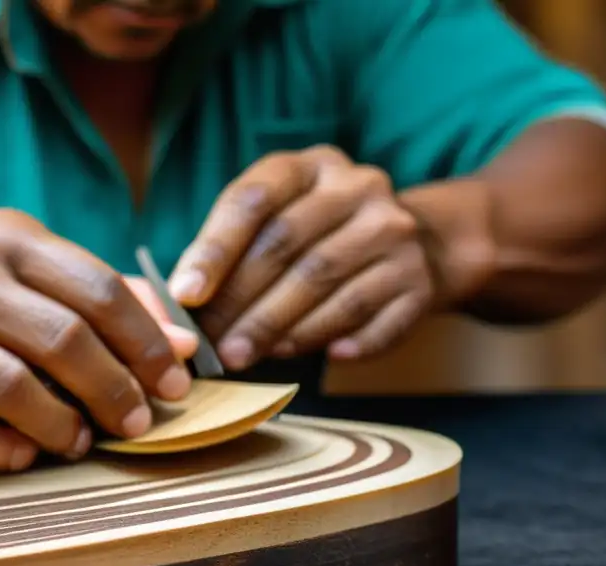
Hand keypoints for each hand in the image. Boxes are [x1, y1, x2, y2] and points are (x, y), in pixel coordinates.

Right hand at [0, 210, 197, 470]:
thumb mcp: (29, 296)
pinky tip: (21, 457)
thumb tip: (186, 345)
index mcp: (2, 239)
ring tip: (80, 443)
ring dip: (62, 425)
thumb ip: (106, 309)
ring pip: (13, 385)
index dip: (148, 342)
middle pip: (63, 337)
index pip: (97, 288)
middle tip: (139, 424)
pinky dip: (1, 451)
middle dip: (116, 389)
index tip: (177, 383)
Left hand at [168, 145, 494, 369]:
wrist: (420, 243)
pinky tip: (319, 359)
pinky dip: (340, 340)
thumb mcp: (281, 218)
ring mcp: (396, 233)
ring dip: (279, 328)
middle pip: (288, 247)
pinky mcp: (420, 280)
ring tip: (245, 356)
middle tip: (211, 344)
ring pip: (326, 286)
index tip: (185, 295)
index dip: (215, 249)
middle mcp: (359, 188)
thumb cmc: (321, 236)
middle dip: (242, 302)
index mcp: (312, 165)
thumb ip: (236, 249)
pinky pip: (373, 321)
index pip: (254, 200)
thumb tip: (185, 303)